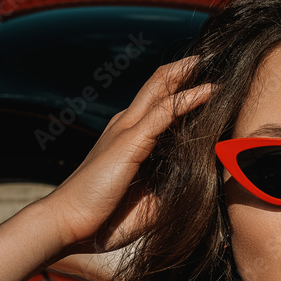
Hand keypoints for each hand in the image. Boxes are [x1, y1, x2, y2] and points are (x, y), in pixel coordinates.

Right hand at [42, 56, 211, 254]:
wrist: (69, 223)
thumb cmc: (104, 217)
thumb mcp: (146, 200)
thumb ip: (168, 188)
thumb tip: (197, 188)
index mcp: (127, 137)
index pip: (156, 101)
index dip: (178, 86)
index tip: (206, 80)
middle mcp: (125, 126)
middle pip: (157, 85)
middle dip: (183, 69)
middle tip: (209, 57)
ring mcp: (126, 130)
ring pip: (161, 90)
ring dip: (187, 74)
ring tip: (212, 61)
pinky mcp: (130, 142)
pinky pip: (165, 113)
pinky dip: (188, 99)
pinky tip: (209, 89)